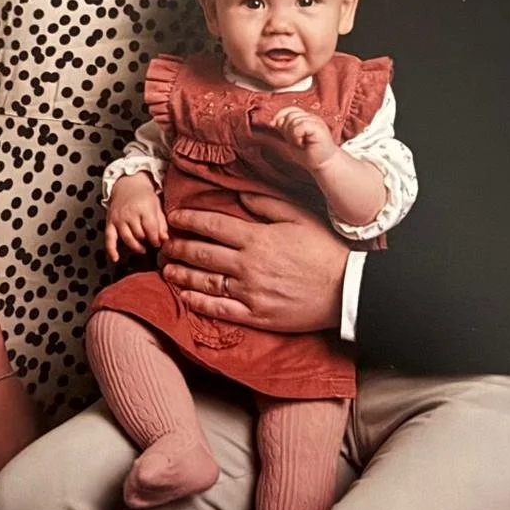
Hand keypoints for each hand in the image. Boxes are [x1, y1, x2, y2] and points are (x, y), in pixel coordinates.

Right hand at [106, 173, 168, 260]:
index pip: (151, 229)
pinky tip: (115, 258)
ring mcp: (118, 218)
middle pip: (139, 235)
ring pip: (127, 239)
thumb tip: (165, 239)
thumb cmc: (145, 196)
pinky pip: (109, 239)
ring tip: (142, 248)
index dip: (156, 239)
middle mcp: (129, 214)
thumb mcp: (157, 206)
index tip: (158, 242)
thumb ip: (161, 223)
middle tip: (151, 243)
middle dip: (147, 242)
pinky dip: (111, 250)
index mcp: (143, 208)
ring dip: (136, 247)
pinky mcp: (110, 222)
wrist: (127, 185)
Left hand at [161, 192, 347, 332]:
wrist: (346, 289)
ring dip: (182, 275)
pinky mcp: (256, 315)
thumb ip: (267, 203)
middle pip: (202, 254)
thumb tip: (239, 194)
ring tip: (167, 270)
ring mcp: (250, 292)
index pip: (212, 225)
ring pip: (205, 283)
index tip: (174, 216)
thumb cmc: (325, 250)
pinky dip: (199, 303)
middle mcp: (248, 265)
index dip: (189, 220)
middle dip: (178, 247)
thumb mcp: (300, 216)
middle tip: (163, 244)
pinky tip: (185, 297)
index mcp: (257, 238)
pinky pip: (220, 310)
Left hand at [265, 105, 339, 170]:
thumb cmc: (310, 154)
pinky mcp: (319, 128)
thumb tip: (274, 121)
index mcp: (306, 118)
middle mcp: (311, 117)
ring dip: (293, 135)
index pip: (290, 109)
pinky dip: (297, 136)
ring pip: (294, 120)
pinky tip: (303, 143)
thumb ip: (285, 129)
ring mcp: (316, 121)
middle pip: (290, 115)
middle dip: (287, 130)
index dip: (280, 115)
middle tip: (296, 142)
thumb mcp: (292, 139)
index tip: (272, 125)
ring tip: (301, 143)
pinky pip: (301, 125)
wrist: (324, 165)